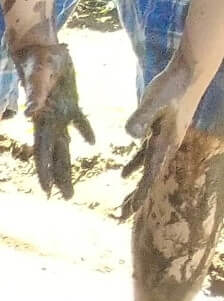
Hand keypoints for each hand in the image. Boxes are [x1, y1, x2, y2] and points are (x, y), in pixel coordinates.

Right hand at [15, 42, 94, 197]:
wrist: (40, 46)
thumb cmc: (38, 59)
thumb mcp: (37, 75)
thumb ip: (34, 94)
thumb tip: (28, 115)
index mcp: (42, 119)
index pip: (41, 151)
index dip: (44, 171)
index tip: (47, 190)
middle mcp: (48, 121)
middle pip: (54, 155)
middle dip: (59, 177)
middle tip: (66, 197)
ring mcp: (59, 113)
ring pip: (65, 145)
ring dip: (68, 164)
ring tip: (72, 184)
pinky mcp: (69, 102)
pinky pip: (79, 121)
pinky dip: (85, 132)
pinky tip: (93, 143)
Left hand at [120, 50, 204, 207]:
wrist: (190, 71)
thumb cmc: (173, 85)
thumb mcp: (153, 101)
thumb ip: (141, 117)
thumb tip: (130, 134)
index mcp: (165, 143)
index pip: (150, 175)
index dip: (140, 194)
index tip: (129, 211)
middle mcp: (166, 145)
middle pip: (149, 178)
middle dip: (136, 197)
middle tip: (122, 216)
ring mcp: (164, 138)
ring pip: (146, 170)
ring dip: (136, 186)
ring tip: (125, 204)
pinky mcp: (160, 130)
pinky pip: (145, 155)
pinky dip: (135, 167)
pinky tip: (124, 175)